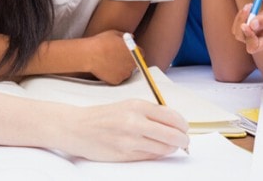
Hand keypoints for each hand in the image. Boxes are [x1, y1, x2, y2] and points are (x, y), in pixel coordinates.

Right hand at [64, 99, 189, 160]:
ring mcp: (129, 140)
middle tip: (183, 141)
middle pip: (172, 135)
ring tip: (169, 146)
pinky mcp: (124, 155)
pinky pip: (150, 157)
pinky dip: (157, 155)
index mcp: (137, 106)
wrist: (77, 128)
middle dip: (182, 140)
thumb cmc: (103, 116)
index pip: (171, 117)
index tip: (184, 128)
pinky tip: (154, 150)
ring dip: (170, 149)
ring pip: (163, 149)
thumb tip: (174, 124)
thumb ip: (150, 113)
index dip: (182, 125)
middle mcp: (134, 122)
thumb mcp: (127, 106)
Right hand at [85, 30, 135, 84]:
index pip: (140, 54)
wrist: (90, 54)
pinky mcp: (117, 81)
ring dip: (121, 69)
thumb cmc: (101, 42)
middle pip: (134, 64)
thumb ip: (125, 36)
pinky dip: (113, 75)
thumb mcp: (114, 34)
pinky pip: (118, 78)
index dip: (134, 53)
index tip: (128, 52)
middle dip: (128, 61)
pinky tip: (106, 68)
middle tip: (117, 57)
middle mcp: (132, 64)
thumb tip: (131, 37)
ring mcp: (125, 74)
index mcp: (134, 52)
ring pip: (126, 72)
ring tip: (110, 62)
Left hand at [234, 1, 262, 52]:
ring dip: (240, 17)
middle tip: (249, 7)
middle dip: (242, 21)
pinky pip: (237, 24)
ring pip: (237, 31)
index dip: (248, 37)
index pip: (253, 46)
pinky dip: (240, 15)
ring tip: (251, 5)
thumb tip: (251, 25)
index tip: (246, 24)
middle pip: (241, 38)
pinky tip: (249, 8)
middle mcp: (259, 40)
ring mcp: (253, 35)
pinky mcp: (249, 28)